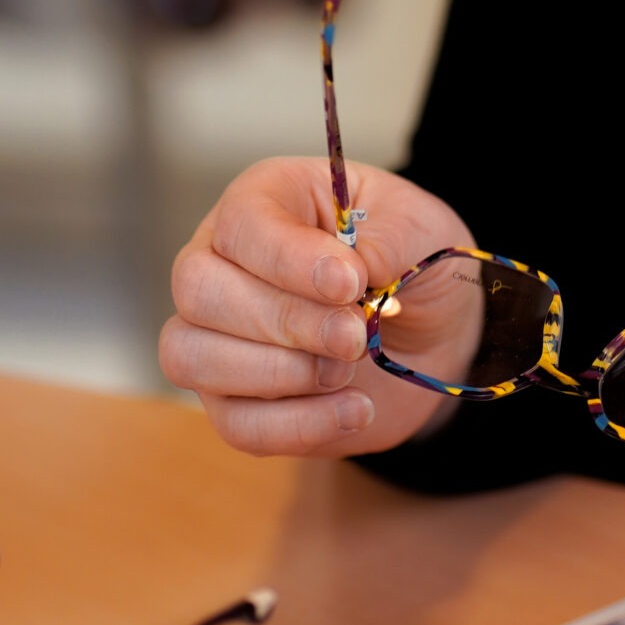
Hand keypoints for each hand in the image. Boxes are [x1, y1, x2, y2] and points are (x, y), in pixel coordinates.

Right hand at [162, 155, 474, 456]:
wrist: (433, 329)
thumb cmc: (412, 259)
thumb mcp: (418, 229)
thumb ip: (383, 243)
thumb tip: (343, 276)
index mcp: (265, 200)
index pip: (240, 223)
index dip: (288, 257)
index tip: (350, 283)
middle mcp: (222, 262)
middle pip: (198, 289)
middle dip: (284, 320)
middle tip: (355, 335)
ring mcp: (217, 335)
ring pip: (191, 356)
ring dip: (280, 373)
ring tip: (349, 368)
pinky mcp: (236, 399)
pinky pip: (235, 423)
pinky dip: (297, 424)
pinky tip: (354, 409)